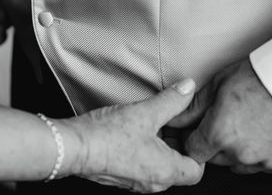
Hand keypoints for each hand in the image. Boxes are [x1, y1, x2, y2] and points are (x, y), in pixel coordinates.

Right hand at [61, 80, 203, 192]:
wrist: (74, 147)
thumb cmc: (107, 136)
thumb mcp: (145, 112)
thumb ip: (171, 100)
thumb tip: (188, 88)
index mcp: (167, 171)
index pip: (197, 169)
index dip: (196, 148)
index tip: (190, 129)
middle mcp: (154, 182)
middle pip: (177, 165)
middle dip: (176, 142)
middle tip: (171, 120)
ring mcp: (136, 182)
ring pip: (158, 164)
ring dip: (158, 145)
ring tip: (149, 122)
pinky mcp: (121, 176)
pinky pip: (140, 164)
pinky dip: (142, 149)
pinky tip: (131, 131)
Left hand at [168, 59, 271, 173]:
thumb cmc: (259, 79)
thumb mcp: (218, 85)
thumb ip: (193, 107)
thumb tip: (174, 118)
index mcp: (219, 134)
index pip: (193, 151)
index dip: (192, 139)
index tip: (196, 129)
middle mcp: (241, 153)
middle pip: (214, 159)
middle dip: (212, 144)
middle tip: (222, 121)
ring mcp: (264, 161)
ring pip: (239, 164)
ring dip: (236, 151)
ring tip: (244, 125)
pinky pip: (263, 165)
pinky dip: (260, 154)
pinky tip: (261, 133)